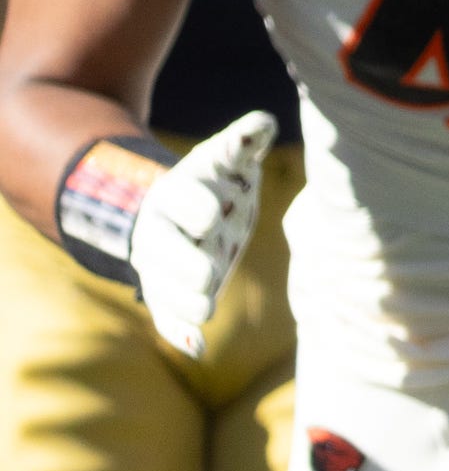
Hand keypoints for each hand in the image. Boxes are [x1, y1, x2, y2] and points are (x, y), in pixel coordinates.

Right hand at [133, 112, 273, 355]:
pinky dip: (179, 331)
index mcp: (178, 195)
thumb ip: (242, 143)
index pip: (183, 202)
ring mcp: (164, 265)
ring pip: (164, 286)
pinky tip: (196, 348)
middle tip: (210, 275)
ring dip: (184, 301)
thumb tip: (263, 123)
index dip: (197, 207)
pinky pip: (166, 314)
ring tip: (206, 313)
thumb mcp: (226, 159)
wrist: (181, 212)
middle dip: (186, 262)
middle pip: (167, 250)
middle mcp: (164, 232)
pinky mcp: (170, 291)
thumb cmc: (216, 182)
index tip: (214, 213)